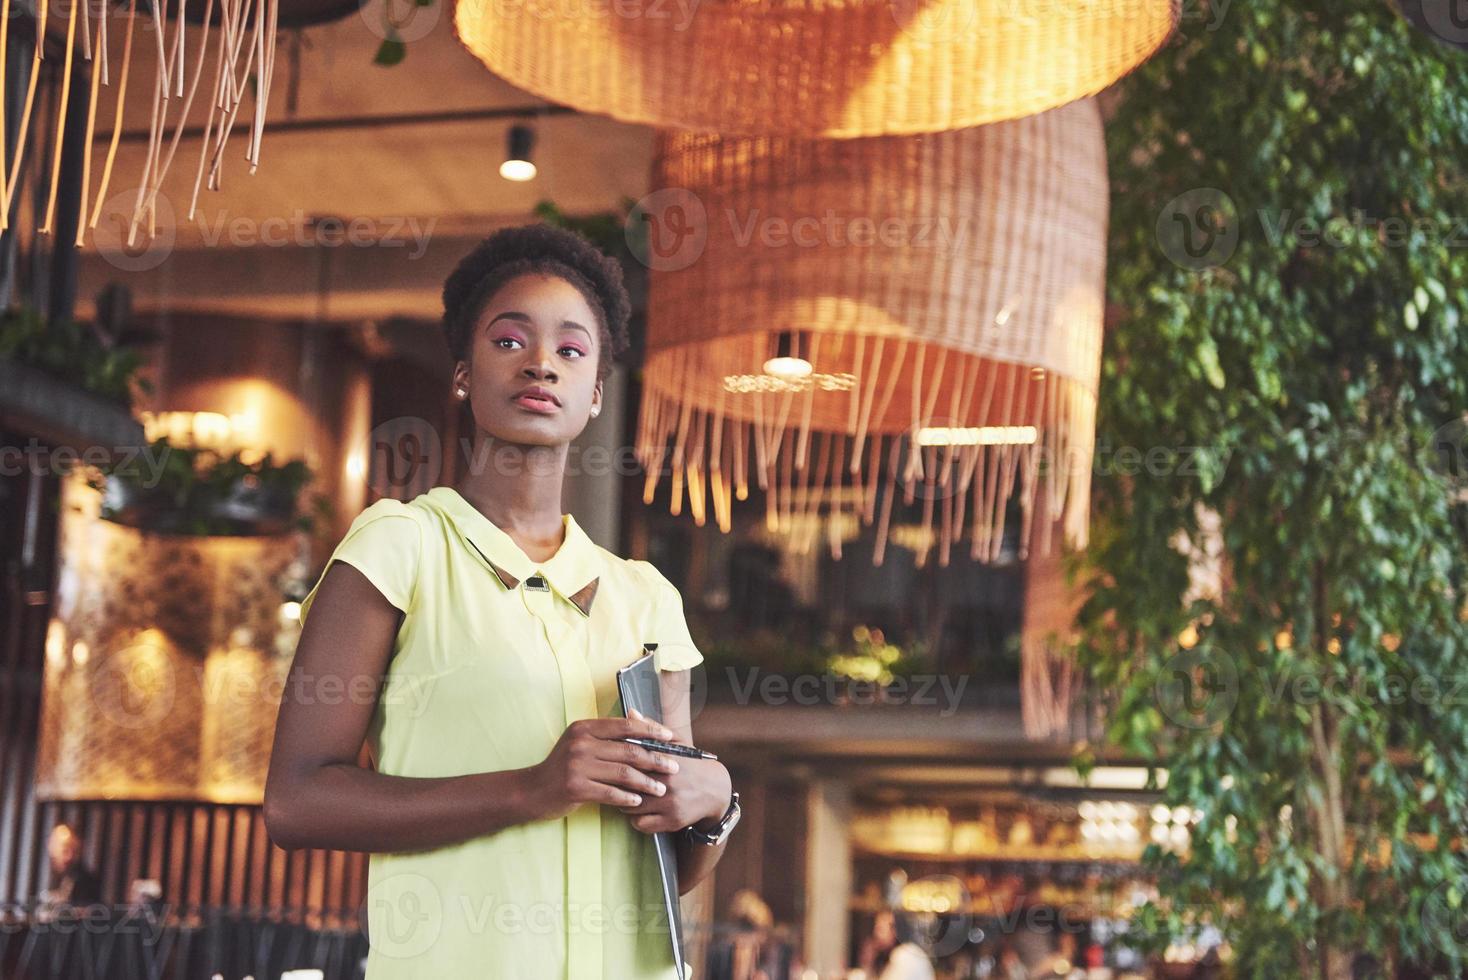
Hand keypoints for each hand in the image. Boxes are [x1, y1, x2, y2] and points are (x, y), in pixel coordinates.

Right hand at [527, 716, 681, 821]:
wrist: (532, 790)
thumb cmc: (562, 767)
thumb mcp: (580, 743)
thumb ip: (606, 735)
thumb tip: (639, 723)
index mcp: (585, 728)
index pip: (625, 725)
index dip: (651, 730)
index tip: (670, 737)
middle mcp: (581, 743)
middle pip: (629, 750)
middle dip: (656, 759)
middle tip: (674, 767)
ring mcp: (577, 765)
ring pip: (623, 773)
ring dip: (646, 782)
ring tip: (661, 789)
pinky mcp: (576, 787)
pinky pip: (610, 793)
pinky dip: (627, 797)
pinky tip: (638, 801)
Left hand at [620, 715, 731, 834]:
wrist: (715, 791)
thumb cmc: (690, 763)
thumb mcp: (676, 742)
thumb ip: (652, 728)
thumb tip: (630, 712)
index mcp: (667, 760)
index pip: (632, 760)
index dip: (617, 761)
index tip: (611, 760)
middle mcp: (668, 783)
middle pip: (628, 784)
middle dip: (617, 782)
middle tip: (612, 779)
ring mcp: (670, 804)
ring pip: (631, 806)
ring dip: (624, 801)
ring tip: (625, 794)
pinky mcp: (672, 822)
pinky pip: (641, 824)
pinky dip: (636, 818)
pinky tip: (638, 809)